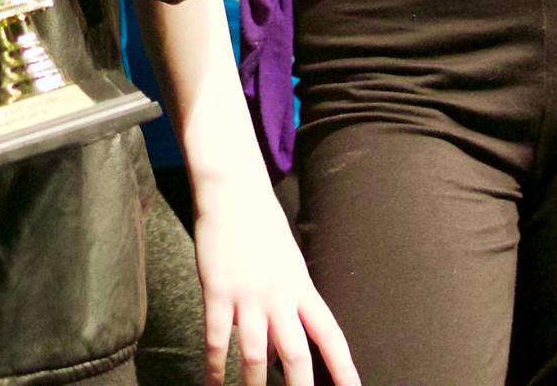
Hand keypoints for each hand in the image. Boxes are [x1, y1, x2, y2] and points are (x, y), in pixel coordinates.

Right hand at [191, 168, 359, 385]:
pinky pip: (217, 340)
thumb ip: (289, 301)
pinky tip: (213, 385)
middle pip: (296, 353)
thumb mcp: (287, 261)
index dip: (344, 368)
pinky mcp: (217, 292)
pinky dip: (214, 367)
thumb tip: (286, 344)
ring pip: (256, 355)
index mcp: (302, 286)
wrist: (233, 191)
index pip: (330, 334)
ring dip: (254, 385)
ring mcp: (248, 296)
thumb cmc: (261, 224)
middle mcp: (279, 296)